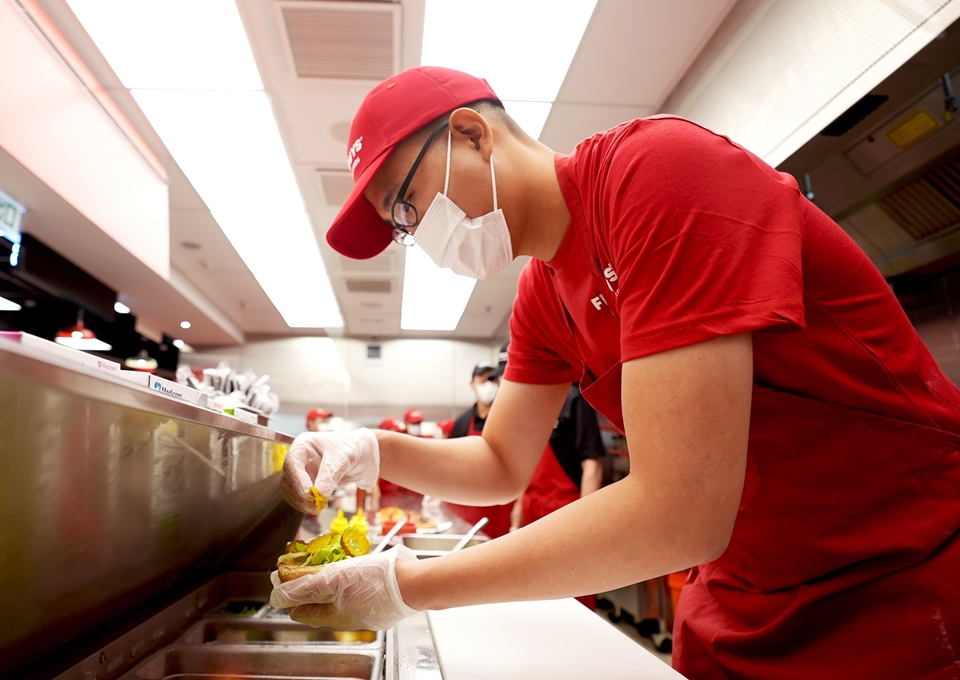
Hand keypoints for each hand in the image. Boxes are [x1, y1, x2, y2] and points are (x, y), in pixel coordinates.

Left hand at [269, 545, 419, 629]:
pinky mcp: (378, 605)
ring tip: (329, 564)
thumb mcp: (333, 580)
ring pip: (336, 599)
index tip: (285, 573)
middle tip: (306, 564)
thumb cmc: (376, 581)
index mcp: (331, 616)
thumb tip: (279, 595)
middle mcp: (345, 619)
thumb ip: (305, 588)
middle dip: (308, 586)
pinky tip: (353, 571)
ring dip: (328, 583)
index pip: (298, 609)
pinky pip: (354, 596)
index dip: (288, 591)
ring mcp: (363, 613)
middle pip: (317, 604)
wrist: (413, 584)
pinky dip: (347, 584)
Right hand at [280, 429, 379, 513]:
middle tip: (315, 503)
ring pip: (291, 492)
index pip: (292, 463)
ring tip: (318, 507)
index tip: (310, 493)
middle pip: (288, 480)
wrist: (366, 456)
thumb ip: (331, 474)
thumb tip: (319, 493)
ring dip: (302, 503)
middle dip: (299, 494)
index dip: (298, 480)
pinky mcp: (309, 486)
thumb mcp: (344, 457)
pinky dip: (306, 505)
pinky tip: (319, 507)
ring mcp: (303, 473)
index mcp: (304, 445)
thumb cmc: (354, 447)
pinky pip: (300, 499)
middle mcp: (300, 459)